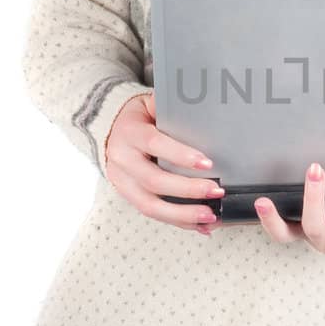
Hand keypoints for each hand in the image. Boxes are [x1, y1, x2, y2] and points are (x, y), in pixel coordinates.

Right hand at [104, 93, 224, 235]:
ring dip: (183, 215)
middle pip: (154, 180)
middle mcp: (121, 159)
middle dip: (187, 189)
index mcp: (129, 132)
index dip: (180, 155)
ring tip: (211, 216)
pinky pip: (153, 213)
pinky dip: (179, 222)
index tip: (207, 163)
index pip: (155, 145)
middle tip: (216, 191)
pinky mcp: (127, 196)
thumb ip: (170, 105)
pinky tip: (201, 226)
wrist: (108, 129)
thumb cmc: (139, 116)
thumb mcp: (150, 104)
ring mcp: (121, 181)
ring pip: (150, 205)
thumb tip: (203, 100)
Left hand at [253, 161, 324, 254]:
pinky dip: (266, 220)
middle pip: (318, 226)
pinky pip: (277, 232)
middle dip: (316, 199)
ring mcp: (308, 236)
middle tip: (316, 169)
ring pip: (293, 231)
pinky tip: (258, 202)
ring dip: (279, 217)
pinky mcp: (290, 231)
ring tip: (269, 198)